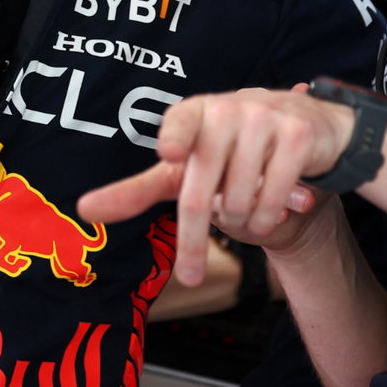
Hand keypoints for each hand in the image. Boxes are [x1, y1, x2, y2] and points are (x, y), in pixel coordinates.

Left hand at [78, 84, 353, 285]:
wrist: (303, 128)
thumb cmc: (228, 152)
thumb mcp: (184, 168)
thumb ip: (137, 190)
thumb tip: (83, 209)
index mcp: (193, 114)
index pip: (180, 122)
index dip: (177, 137)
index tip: (170, 153)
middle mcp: (226, 110)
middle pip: (200, 192)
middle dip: (192, 243)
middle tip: (190, 277)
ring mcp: (264, 120)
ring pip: (240, 203)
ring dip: (241, 225)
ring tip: (247, 209)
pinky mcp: (297, 137)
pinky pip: (275, 201)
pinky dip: (268, 219)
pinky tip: (275, 207)